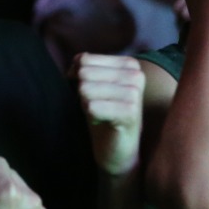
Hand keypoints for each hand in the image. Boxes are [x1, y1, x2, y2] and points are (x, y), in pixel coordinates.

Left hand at [75, 54, 144, 175]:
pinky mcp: (130, 112)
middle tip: (98, 106)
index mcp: (129, 64)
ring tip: (101, 114)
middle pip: (84, 74)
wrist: (117, 149)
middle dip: (83, 93)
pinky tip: (103, 122)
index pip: (85, 60)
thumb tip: (72, 68)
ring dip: (87, 106)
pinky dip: (91, 117)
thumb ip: (83, 68)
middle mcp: (136, 74)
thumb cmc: (104, 115)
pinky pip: (91, 107)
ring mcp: (135, 92)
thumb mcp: (93, 85)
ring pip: (86, 90)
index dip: (78, 78)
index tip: (92, 94)